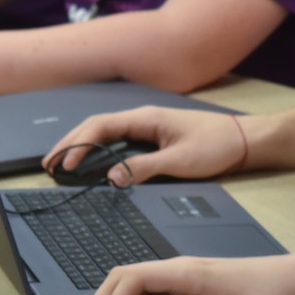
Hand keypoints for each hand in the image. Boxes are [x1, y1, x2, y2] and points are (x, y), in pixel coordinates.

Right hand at [42, 107, 247, 184]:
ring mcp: (147, 126)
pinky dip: (99, 149)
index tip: (64, 164)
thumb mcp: (181, 161)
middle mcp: (143, 118)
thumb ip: (145, 168)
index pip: (100, 126)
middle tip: (49, 164)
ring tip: (62, 164)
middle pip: (96, 126)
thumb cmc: (217, 145)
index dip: (78, 145)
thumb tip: (113, 177)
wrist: (245, 139)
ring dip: (82, 145)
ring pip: (105, 132)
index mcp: (146, 118)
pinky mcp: (153, 136)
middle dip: (70, 143)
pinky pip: (117, 139)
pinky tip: (92, 162)